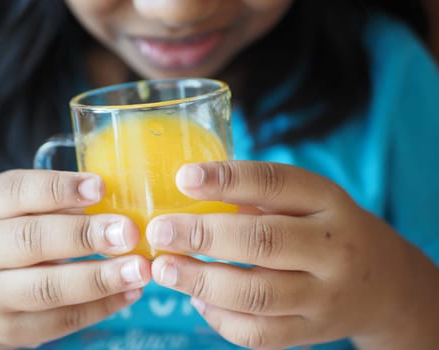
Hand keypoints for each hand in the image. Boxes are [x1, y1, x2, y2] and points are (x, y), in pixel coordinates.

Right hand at [0, 170, 150, 348]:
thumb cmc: (19, 236)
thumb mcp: (26, 209)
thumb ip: (62, 201)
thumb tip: (121, 198)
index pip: (16, 191)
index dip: (59, 189)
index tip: (100, 187)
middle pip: (30, 240)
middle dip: (84, 235)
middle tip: (128, 232)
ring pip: (46, 287)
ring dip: (99, 278)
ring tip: (139, 269)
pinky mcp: (13, 329)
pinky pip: (61, 319)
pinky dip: (101, 306)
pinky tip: (131, 291)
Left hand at [147, 161, 437, 348]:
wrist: (383, 283)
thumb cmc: (328, 229)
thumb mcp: (310, 201)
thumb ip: (261, 196)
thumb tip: (189, 190)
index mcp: (329, 202)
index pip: (276, 183)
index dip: (227, 179)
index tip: (183, 178)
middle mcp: (333, 249)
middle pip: (262, 241)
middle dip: (202, 236)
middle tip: (159, 231)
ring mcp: (324, 296)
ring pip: (255, 294)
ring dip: (201, 282)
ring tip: (164, 270)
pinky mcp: (312, 332)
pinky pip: (259, 333)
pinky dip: (219, 319)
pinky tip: (198, 300)